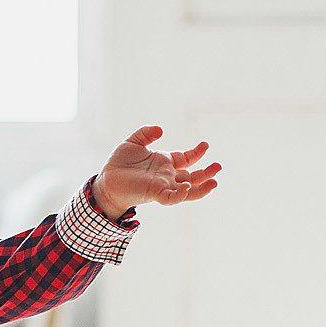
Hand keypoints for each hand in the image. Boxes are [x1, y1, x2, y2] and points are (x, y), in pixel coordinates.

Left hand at [93, 126, 220, 219]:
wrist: (106, 180)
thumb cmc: (119, 164)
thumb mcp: (133, 142)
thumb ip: (147, 133)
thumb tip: (161, 129)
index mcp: (164, 163)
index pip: (186, 159)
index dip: (197, 153)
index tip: (205, 145)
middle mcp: (167, 176)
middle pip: (192, 176)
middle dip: (206, 173)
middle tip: (219, 166)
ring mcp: (162, 185)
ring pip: (188, 190)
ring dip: (201, 187)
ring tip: (214, 182)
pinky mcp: (155, 193)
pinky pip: (172, 197)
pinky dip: (181, 194)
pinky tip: (187, 187)